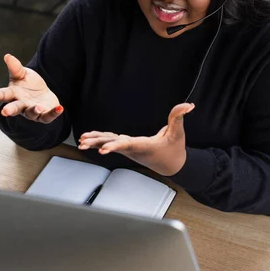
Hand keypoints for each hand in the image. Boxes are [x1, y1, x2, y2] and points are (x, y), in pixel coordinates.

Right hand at [0, 54, 62, 123]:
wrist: (43, 95)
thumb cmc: (29, 84)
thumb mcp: (23, 74)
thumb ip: (15, 67)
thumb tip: (7, 56)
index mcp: (13, 94)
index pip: (1, 95)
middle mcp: (21, 105)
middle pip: (15, 108)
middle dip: (10, 110)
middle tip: (5, 112)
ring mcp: (32, 111)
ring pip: (32, 113)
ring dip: (34, 110)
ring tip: (38, 107)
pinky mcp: (44, 115)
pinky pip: (48, 116)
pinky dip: (54, 113)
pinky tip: (60, 108)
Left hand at [78, 103, 194, 175]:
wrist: (173, 165)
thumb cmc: (175, 150)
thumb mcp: (178, 133)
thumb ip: (179, 117)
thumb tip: (188, 105)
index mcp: (144, 146)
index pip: (126, 145)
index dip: (114, 147)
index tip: (102, 150)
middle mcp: (133, 149)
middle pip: (112, 145)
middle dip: (97, 144)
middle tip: (83, 143)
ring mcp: (129, 149)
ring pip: (110, 144)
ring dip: (95, 142)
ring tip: (81, 141)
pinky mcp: (128, 147)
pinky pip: (111, 142)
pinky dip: (100, 139)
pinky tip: (89, 138)